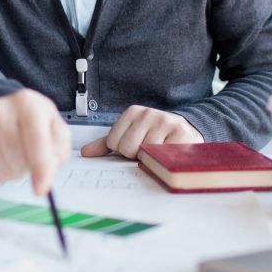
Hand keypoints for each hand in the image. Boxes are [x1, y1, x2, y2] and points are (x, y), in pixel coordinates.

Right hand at [0, 89, 70, 195]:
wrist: (2, 105)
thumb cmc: (32, 119)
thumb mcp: (54, 127)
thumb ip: (57, 151)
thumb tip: (44, 178)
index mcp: (27, 103)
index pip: (35, 139)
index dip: (40, 167)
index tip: (41, 189)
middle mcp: (1, 110)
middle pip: (16, 157)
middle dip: (27, 168)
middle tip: (30, 160)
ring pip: (0, 166)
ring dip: (13, 172)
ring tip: (17, 158)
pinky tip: (4, 161)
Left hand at [80, 105, 202, 158]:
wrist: (186, 131)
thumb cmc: (154, 136)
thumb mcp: (130, 136)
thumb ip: (106, 144)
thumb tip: (85, 152)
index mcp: (133, 112)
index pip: (113, 142)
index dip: (124, 151)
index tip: (136, 145)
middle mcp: (148, 114)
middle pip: (127, 148)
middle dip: (137, 155)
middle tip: (148, 149)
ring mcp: (165, 122)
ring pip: (145, 154)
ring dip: (152, 158)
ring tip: (160, 150)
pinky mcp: (181, 133)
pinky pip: (162, 156)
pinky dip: (164, 159)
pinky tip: (169, 152)